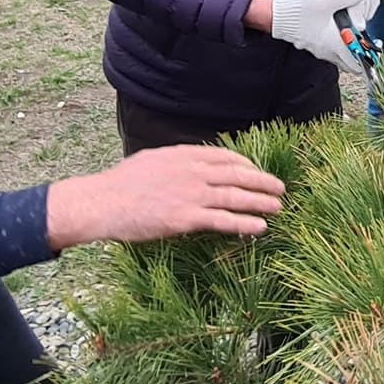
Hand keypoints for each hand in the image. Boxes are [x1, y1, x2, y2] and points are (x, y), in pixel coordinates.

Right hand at [45, 146, 286, 248]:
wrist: (103, 202)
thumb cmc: (120, 184)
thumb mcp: (152, 161)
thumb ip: (175, 163)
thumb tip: (188, 164)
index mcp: (184, 155)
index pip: (225, 158)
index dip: (247, 166)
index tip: (257, 173)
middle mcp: (193, 171)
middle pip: (238, 175)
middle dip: (263, 182)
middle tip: (280, 189)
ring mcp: (192, 194)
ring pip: (236, 197)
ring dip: (261, 203)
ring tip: (278, 208)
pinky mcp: (187, 218)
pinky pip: (224, 221)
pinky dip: (245, 224)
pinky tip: (260, 228)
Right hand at [268, 0, 365, 74]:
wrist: (278, 17)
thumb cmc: (300, 10)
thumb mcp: (325, 0)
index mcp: (333, 43)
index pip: (355, 61)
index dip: (368, 59)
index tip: (375, 53)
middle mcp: (327, 52)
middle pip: (350, 65)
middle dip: (361, 59)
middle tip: (368, 48)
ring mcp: (319, 52)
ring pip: (340, 60)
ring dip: (350, 54)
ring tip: (355, 39)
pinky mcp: (314, 48)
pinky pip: (331, 54)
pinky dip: (339, 49)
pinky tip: (340, 35)